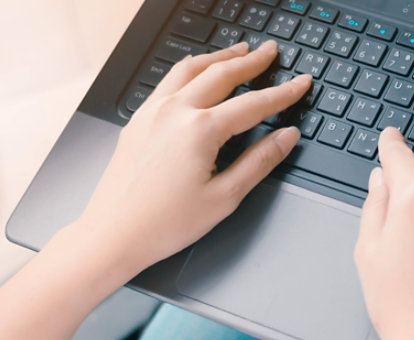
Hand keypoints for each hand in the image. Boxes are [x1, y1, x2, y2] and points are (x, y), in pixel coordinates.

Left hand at [71, 40, 309, 272]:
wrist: (112, 234)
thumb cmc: (162, 224)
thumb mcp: (223, 197)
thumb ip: (259, 162)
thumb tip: (285, 138)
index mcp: (199, 130)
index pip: (253, 104)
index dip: (282, 93)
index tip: (301, 84)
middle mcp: (174, 112)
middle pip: (221, 74)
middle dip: (251, 61)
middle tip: (270, 52)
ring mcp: (152, 112)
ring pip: (190, 69)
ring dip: (219, 58)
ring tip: (237, 51)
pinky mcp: (137, 121)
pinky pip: (168, 82)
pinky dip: (190, 70)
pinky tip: (196, 74)